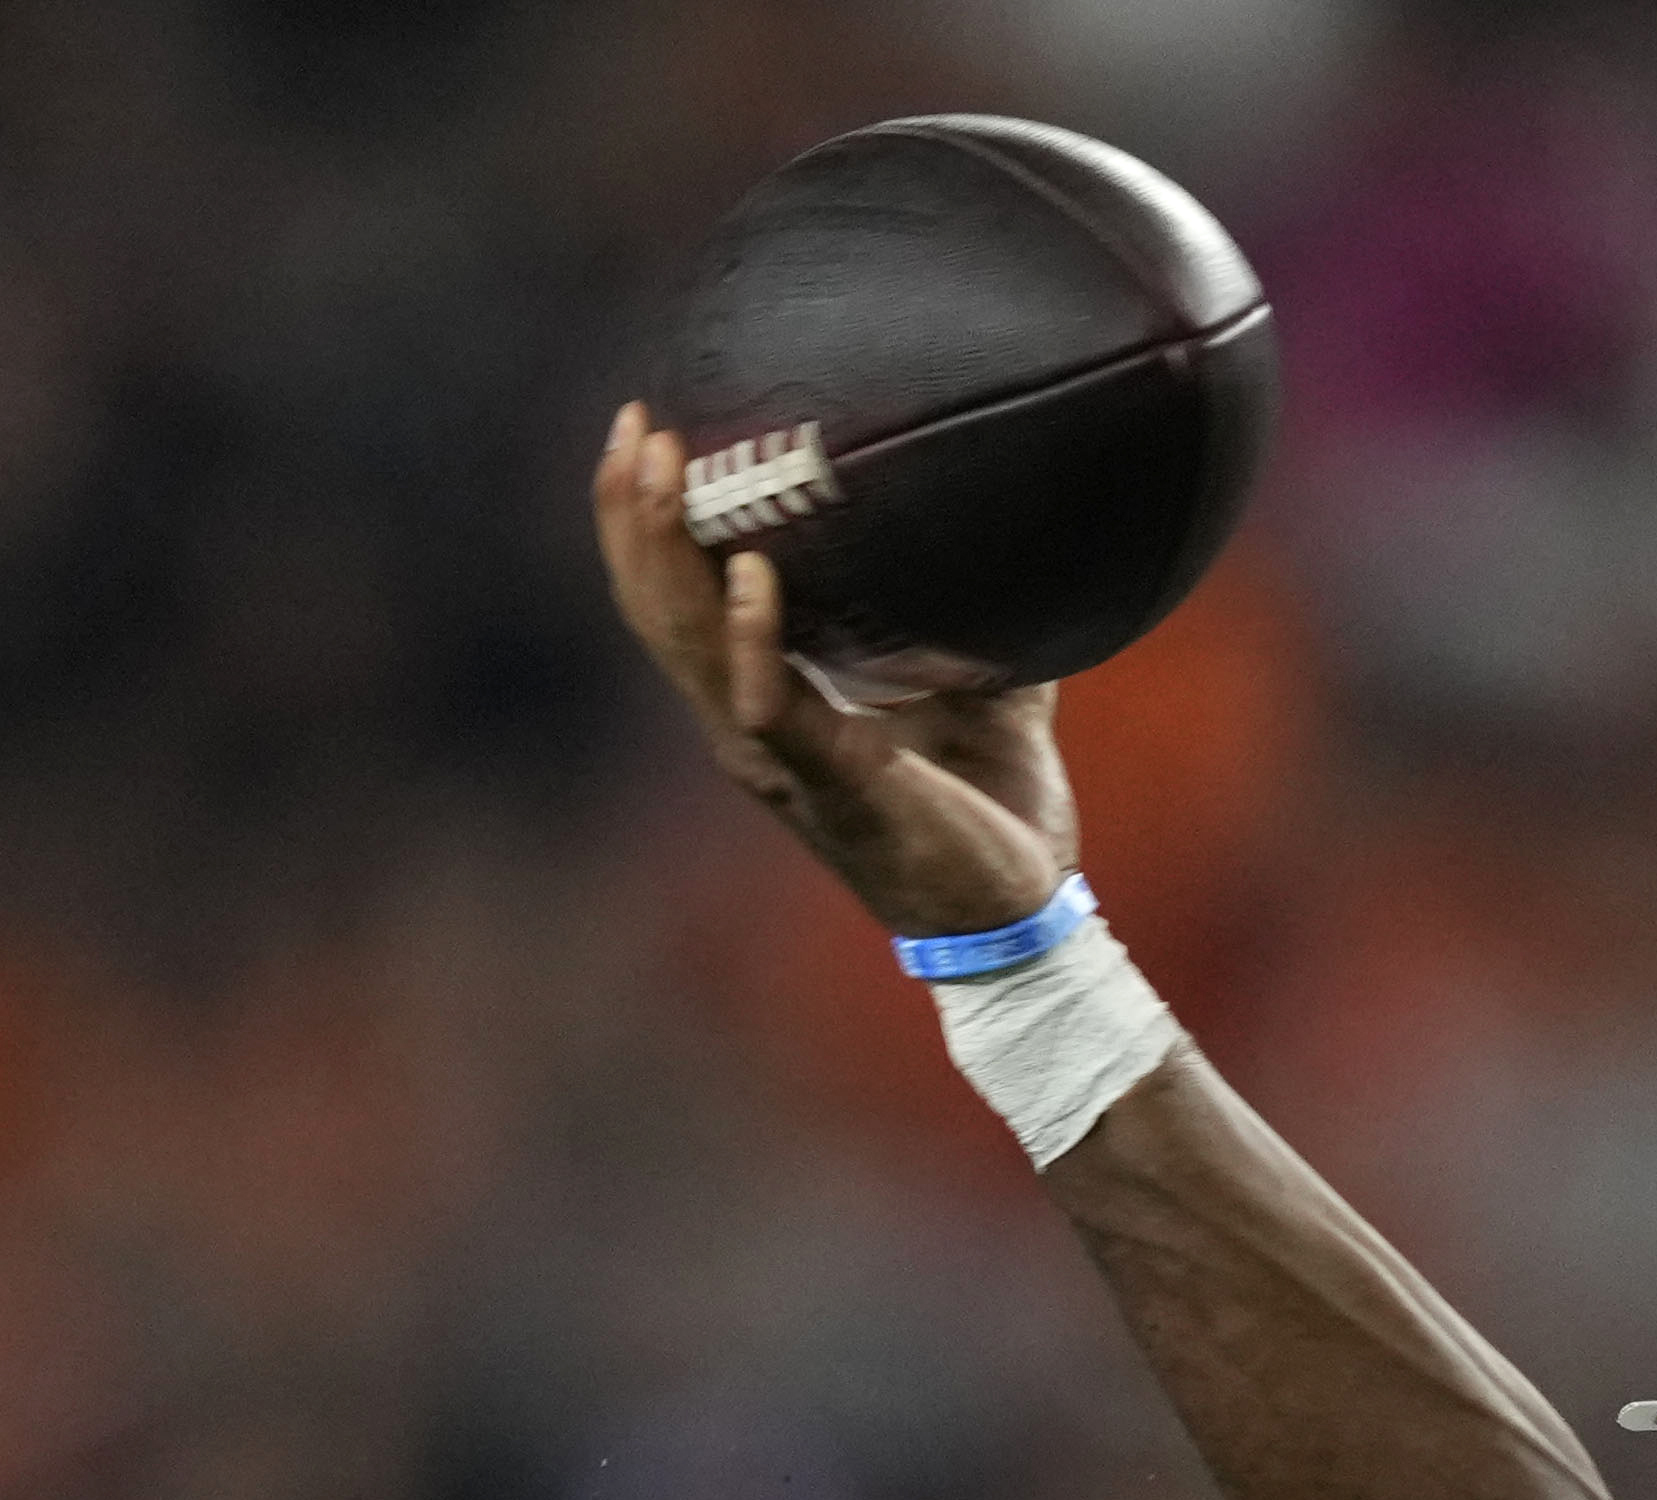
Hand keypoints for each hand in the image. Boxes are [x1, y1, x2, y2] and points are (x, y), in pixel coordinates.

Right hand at [587, 402, 1079, 938]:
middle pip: (657, 608)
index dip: (646, 524)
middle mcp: (752, 727)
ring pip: (689, 641)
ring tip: (659, 465)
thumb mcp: (984, 698)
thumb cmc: (993, 814)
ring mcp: (780, 757)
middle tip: (634, 424)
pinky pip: (769, 701)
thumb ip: (973, 627)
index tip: (646, 434)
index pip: (677, 603)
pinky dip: (753, 635)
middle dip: (633, 514)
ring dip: (668, 550)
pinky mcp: (830, 780)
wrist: (1021, 916)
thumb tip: (1008, 541)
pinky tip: (751, 572)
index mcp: (771, 704)